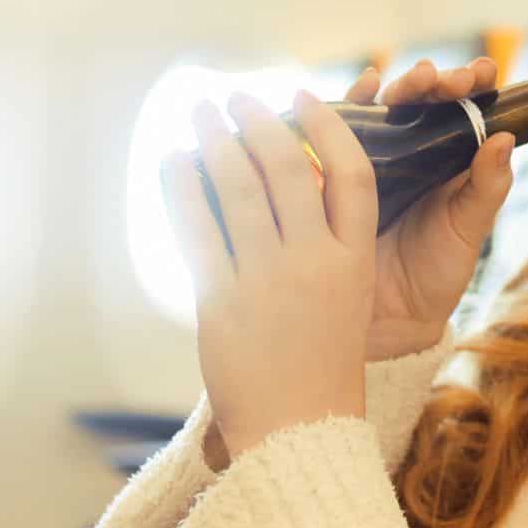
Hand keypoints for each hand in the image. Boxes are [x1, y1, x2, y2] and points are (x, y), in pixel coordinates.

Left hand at [160, 87, 378, 455]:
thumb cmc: (320, 367)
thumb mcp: (347, 301)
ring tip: (200, 111)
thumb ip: (325, 247)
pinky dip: (182, 184)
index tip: (305, 94)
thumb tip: (285, 187)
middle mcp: (316, 263)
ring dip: (214, 137)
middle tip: (234, 95)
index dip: (330, 126)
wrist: (298, 432)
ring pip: (238, 184)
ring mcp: (268, 279)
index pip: (352, 173)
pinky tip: (172, 161)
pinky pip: (196, 226)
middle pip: (288, 166)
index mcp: (355, 262)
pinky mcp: (221, 299)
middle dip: (257, 119)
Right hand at [341, 57, 515, 361]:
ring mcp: (377, 158)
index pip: (465, 109)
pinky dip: (354, 99)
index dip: (472, 84)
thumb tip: (506, 137)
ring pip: (388, 106)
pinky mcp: (339, 170)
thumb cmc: (436, 273)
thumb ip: (487, 187)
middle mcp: (415, 152)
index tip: (480, 73)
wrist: (389, 318)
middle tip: (446, 80)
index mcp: (452, 160)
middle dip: (436, 80)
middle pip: (424, 99)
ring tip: (418, 78)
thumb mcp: (468, 230)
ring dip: (401, 84)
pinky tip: (365, 84)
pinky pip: (342, 129)